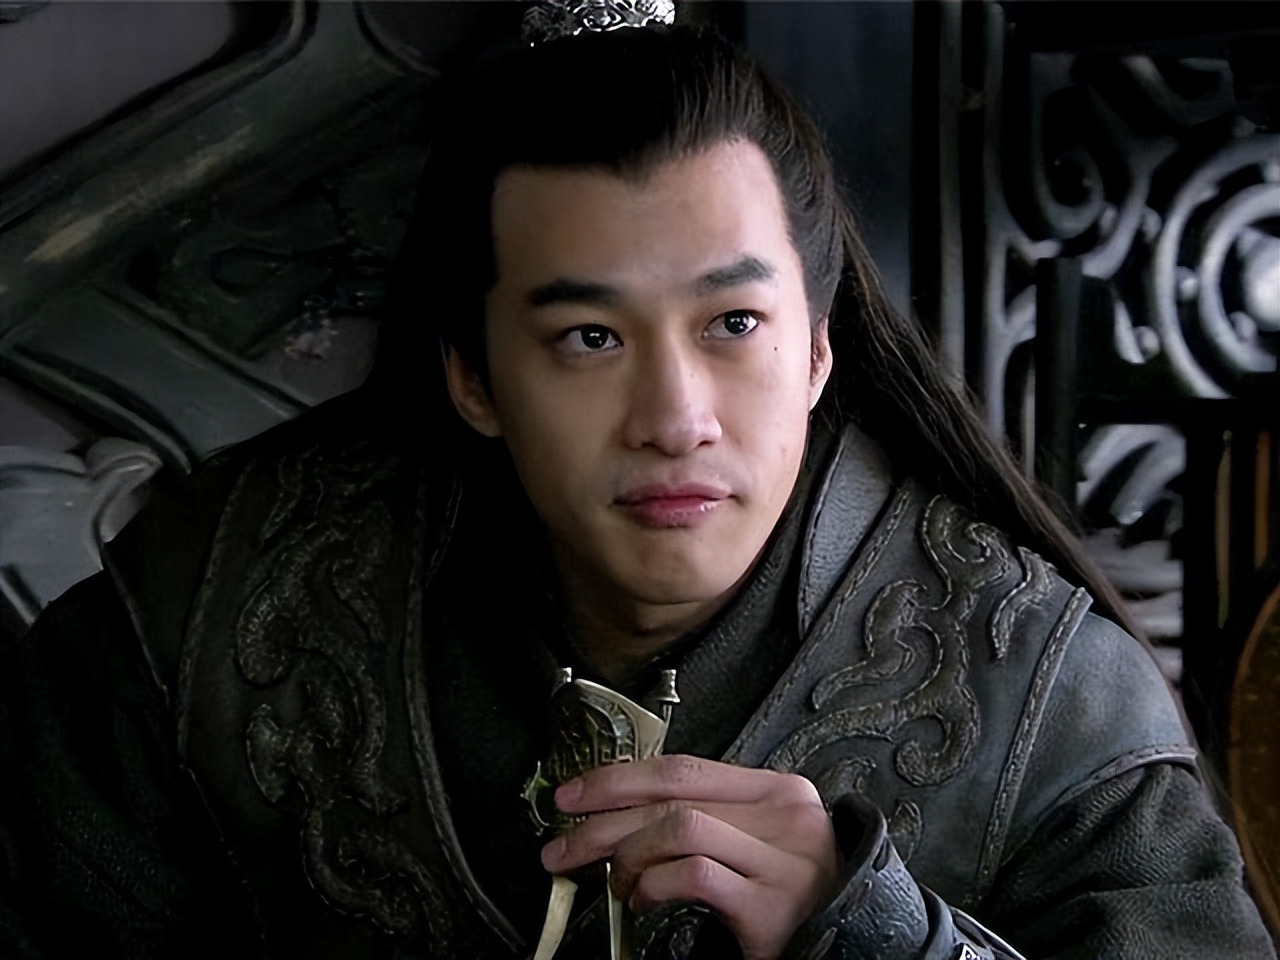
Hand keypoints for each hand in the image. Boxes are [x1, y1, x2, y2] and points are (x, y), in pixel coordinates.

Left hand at [540, 754, 840, 959]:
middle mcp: (784, 816)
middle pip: (671, 799)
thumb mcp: (758, 841)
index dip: (618, 778)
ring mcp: (781, 861)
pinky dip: (655, 885)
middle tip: (563, 847)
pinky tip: (644, 901)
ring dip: (628, 856)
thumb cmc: (794, 893)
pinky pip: (694, 876)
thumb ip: (708, 817)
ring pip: (678, 828)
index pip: (682, 769)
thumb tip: (620, 813)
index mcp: (776, 789)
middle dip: (602, 821)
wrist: (857, 939)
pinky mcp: (771, 907)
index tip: (572, 795)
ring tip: (617, 882)